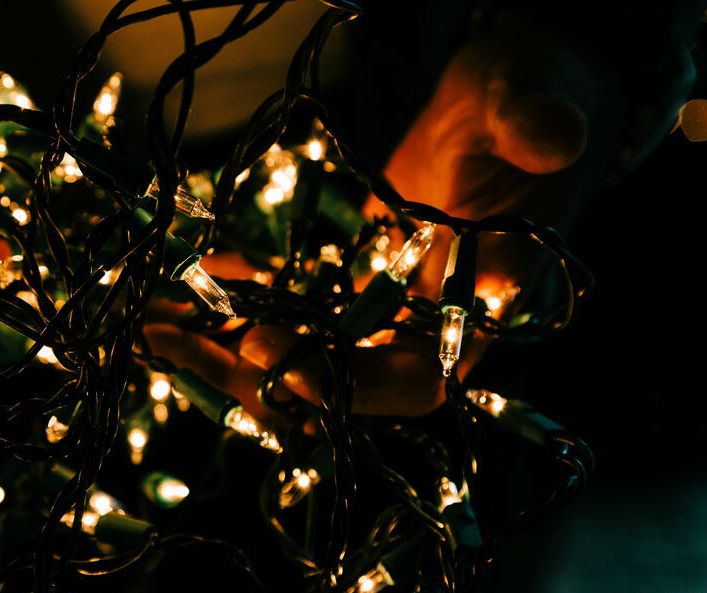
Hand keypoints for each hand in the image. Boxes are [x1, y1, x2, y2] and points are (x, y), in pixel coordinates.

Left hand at [146, 16, 621, 418]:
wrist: (509, 92)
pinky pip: (292, 304)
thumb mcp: (531, 103)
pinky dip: (240, 298)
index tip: (278, 360)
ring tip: (153, 321)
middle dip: (255, 371)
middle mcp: (431, 322)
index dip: (352, 386)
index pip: (419, 379)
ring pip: (304, 349)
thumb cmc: (531, 95)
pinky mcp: (356, 275)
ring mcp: (388, 302)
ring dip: (229, 344)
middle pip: (340, 382)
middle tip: (175, 339)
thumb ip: (536, 126)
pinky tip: (192, 278)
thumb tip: (553, 137)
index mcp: (486, 307)